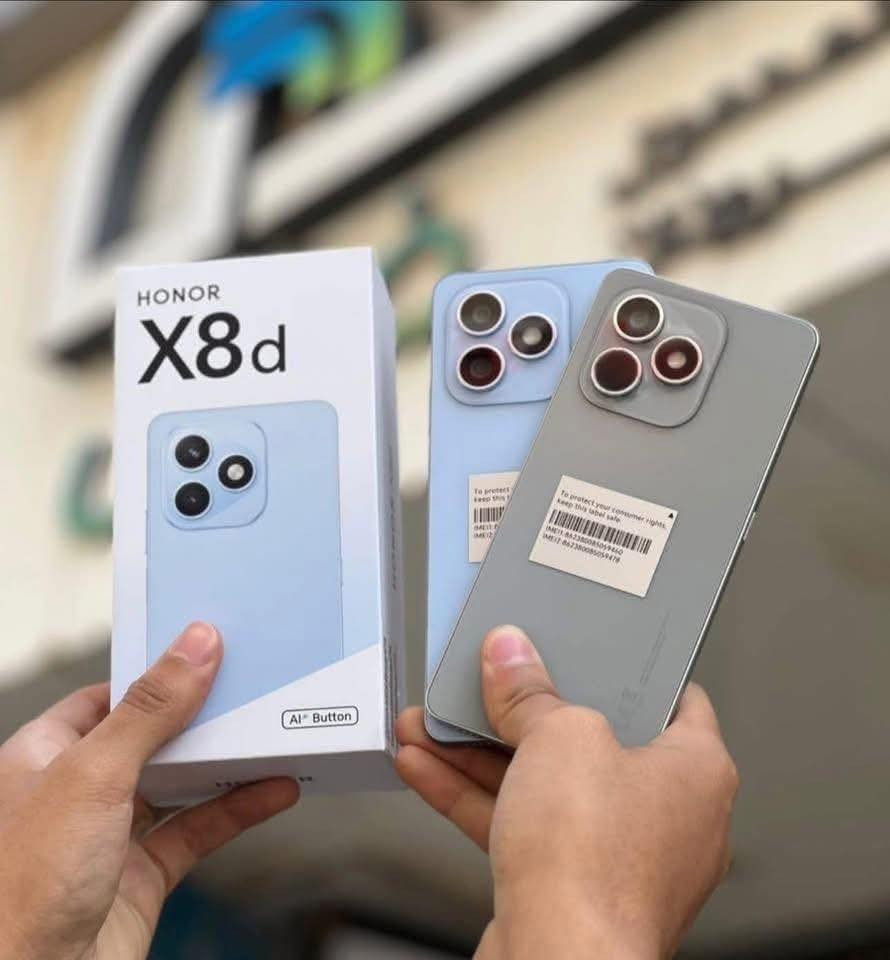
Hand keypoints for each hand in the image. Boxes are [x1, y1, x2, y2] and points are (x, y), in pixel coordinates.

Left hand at [0, 622, 298, 959]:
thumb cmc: (24, 886)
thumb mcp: (93, 775)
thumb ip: (150, 709)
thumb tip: (195, 643)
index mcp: (43, 756)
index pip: (105, 697)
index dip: (153, 673)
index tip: (203, 649)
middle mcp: (76, 793)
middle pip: (149, 737)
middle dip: (199, 715)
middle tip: (249, 685)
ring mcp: (110, 836)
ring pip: (179, 784)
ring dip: (226, 763)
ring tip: (272, 731)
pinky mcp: (141, 877)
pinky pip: (198, 831)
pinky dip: (238, 810)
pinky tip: (274, 790)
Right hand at [397, 625, 737, 958]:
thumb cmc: (597, 870)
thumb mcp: (559, 738)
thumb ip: (531, 693)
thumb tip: (512, 658)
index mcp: (696, 771)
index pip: (670, 698)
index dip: (624, 666)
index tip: (589, 647)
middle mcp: (666, 816)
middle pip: (589, 740)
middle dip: (524, 712)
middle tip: (493, 683)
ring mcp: (616, 856)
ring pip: (544, 785)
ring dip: (481, 752)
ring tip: (435, 722)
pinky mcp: (570, 886)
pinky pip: (521, 825)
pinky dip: (475, 796)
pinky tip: (428, 767)